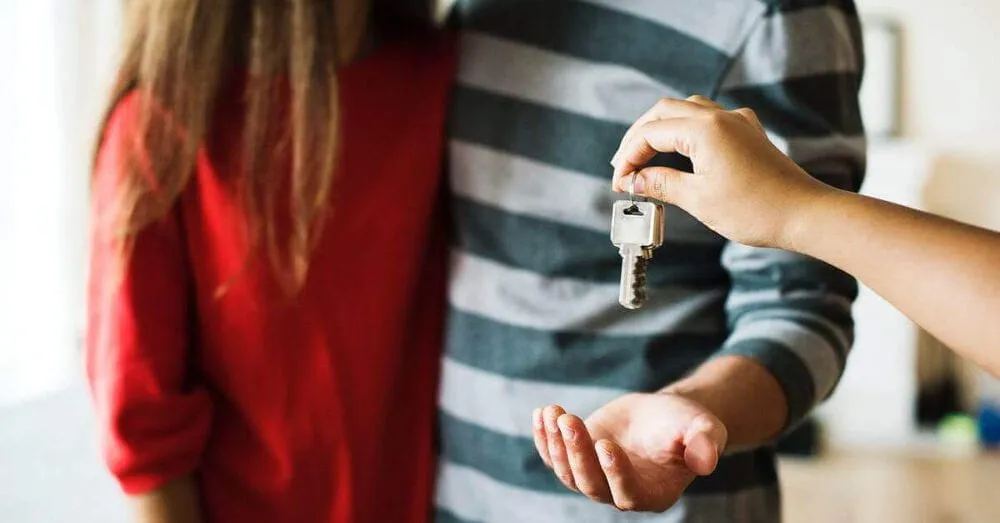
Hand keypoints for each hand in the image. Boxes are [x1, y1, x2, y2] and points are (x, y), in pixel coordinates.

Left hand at [532, 393, 726, 512]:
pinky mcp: (578, 459)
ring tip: (553, 413)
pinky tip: (541, 414)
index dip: (614, 472)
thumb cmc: (687, 424)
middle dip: (577, 452)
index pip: (627, 493)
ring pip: (568, 472)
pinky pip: (554, 456)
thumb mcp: (703, 428)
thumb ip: (706, 444)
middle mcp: (620, 493)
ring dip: (557, 444)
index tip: (605, 444)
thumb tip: (707, 461)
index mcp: (653, 494)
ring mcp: (596, 477)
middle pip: (591, 484)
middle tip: (569, 420)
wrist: (664, 415)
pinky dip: (545, 438)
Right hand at [609, 95, 833, 248]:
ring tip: (646, 157)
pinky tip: (681, 151)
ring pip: (687, 110)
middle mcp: (721, 117)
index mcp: (705, 129)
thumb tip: (635, 180)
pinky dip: (686, 131)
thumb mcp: (699, 200)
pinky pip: (709, 119)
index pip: (650, 133)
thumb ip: (662, 184)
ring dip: (661, 129)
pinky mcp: (749, 134)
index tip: (620, 184)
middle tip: (624, 166)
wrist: (805, 214)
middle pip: (664, 111)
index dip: (629, 157)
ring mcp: (738, 123)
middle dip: (639, 137)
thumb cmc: (756, 210)